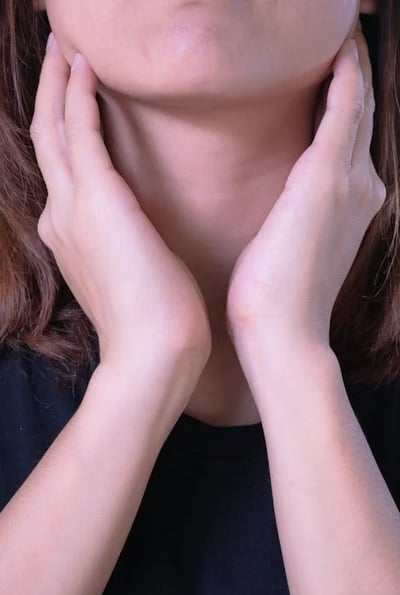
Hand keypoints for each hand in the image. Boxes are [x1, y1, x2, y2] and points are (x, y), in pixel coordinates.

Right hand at [30, 34, 211, 366]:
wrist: (153, 353)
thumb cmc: (155, 321)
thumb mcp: (132, 277)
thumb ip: (123, 251)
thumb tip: (136, 240)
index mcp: (72, 237)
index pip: (64, 172)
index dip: (64, 131)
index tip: (74, 101)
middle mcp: (62, 217)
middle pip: (47, 141)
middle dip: (50, 96)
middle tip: (57, 55)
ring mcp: (72, 207)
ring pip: (53, 128)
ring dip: (57, 84)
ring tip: (64, 47)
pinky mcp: (96, 199)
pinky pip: (78, 131)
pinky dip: (77, 94)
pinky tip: (85, 65)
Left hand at [226, 27, 385, 348]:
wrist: (281, 334)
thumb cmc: (274, 296)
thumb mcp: (289, 245)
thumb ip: (296, 214)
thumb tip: (282, 204)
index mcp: (348, 202)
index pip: (348, 134)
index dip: (345, 96)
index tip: (332, 64)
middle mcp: (360, 185)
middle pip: (359, 110)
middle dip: (354, 70)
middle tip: (343, 32)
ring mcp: (350, 181)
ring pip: (357, 102)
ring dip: (352, 64)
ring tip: (342, 30)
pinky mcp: (327, 179)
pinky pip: (344, 108)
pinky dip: (345, 73)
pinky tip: (340, 46)